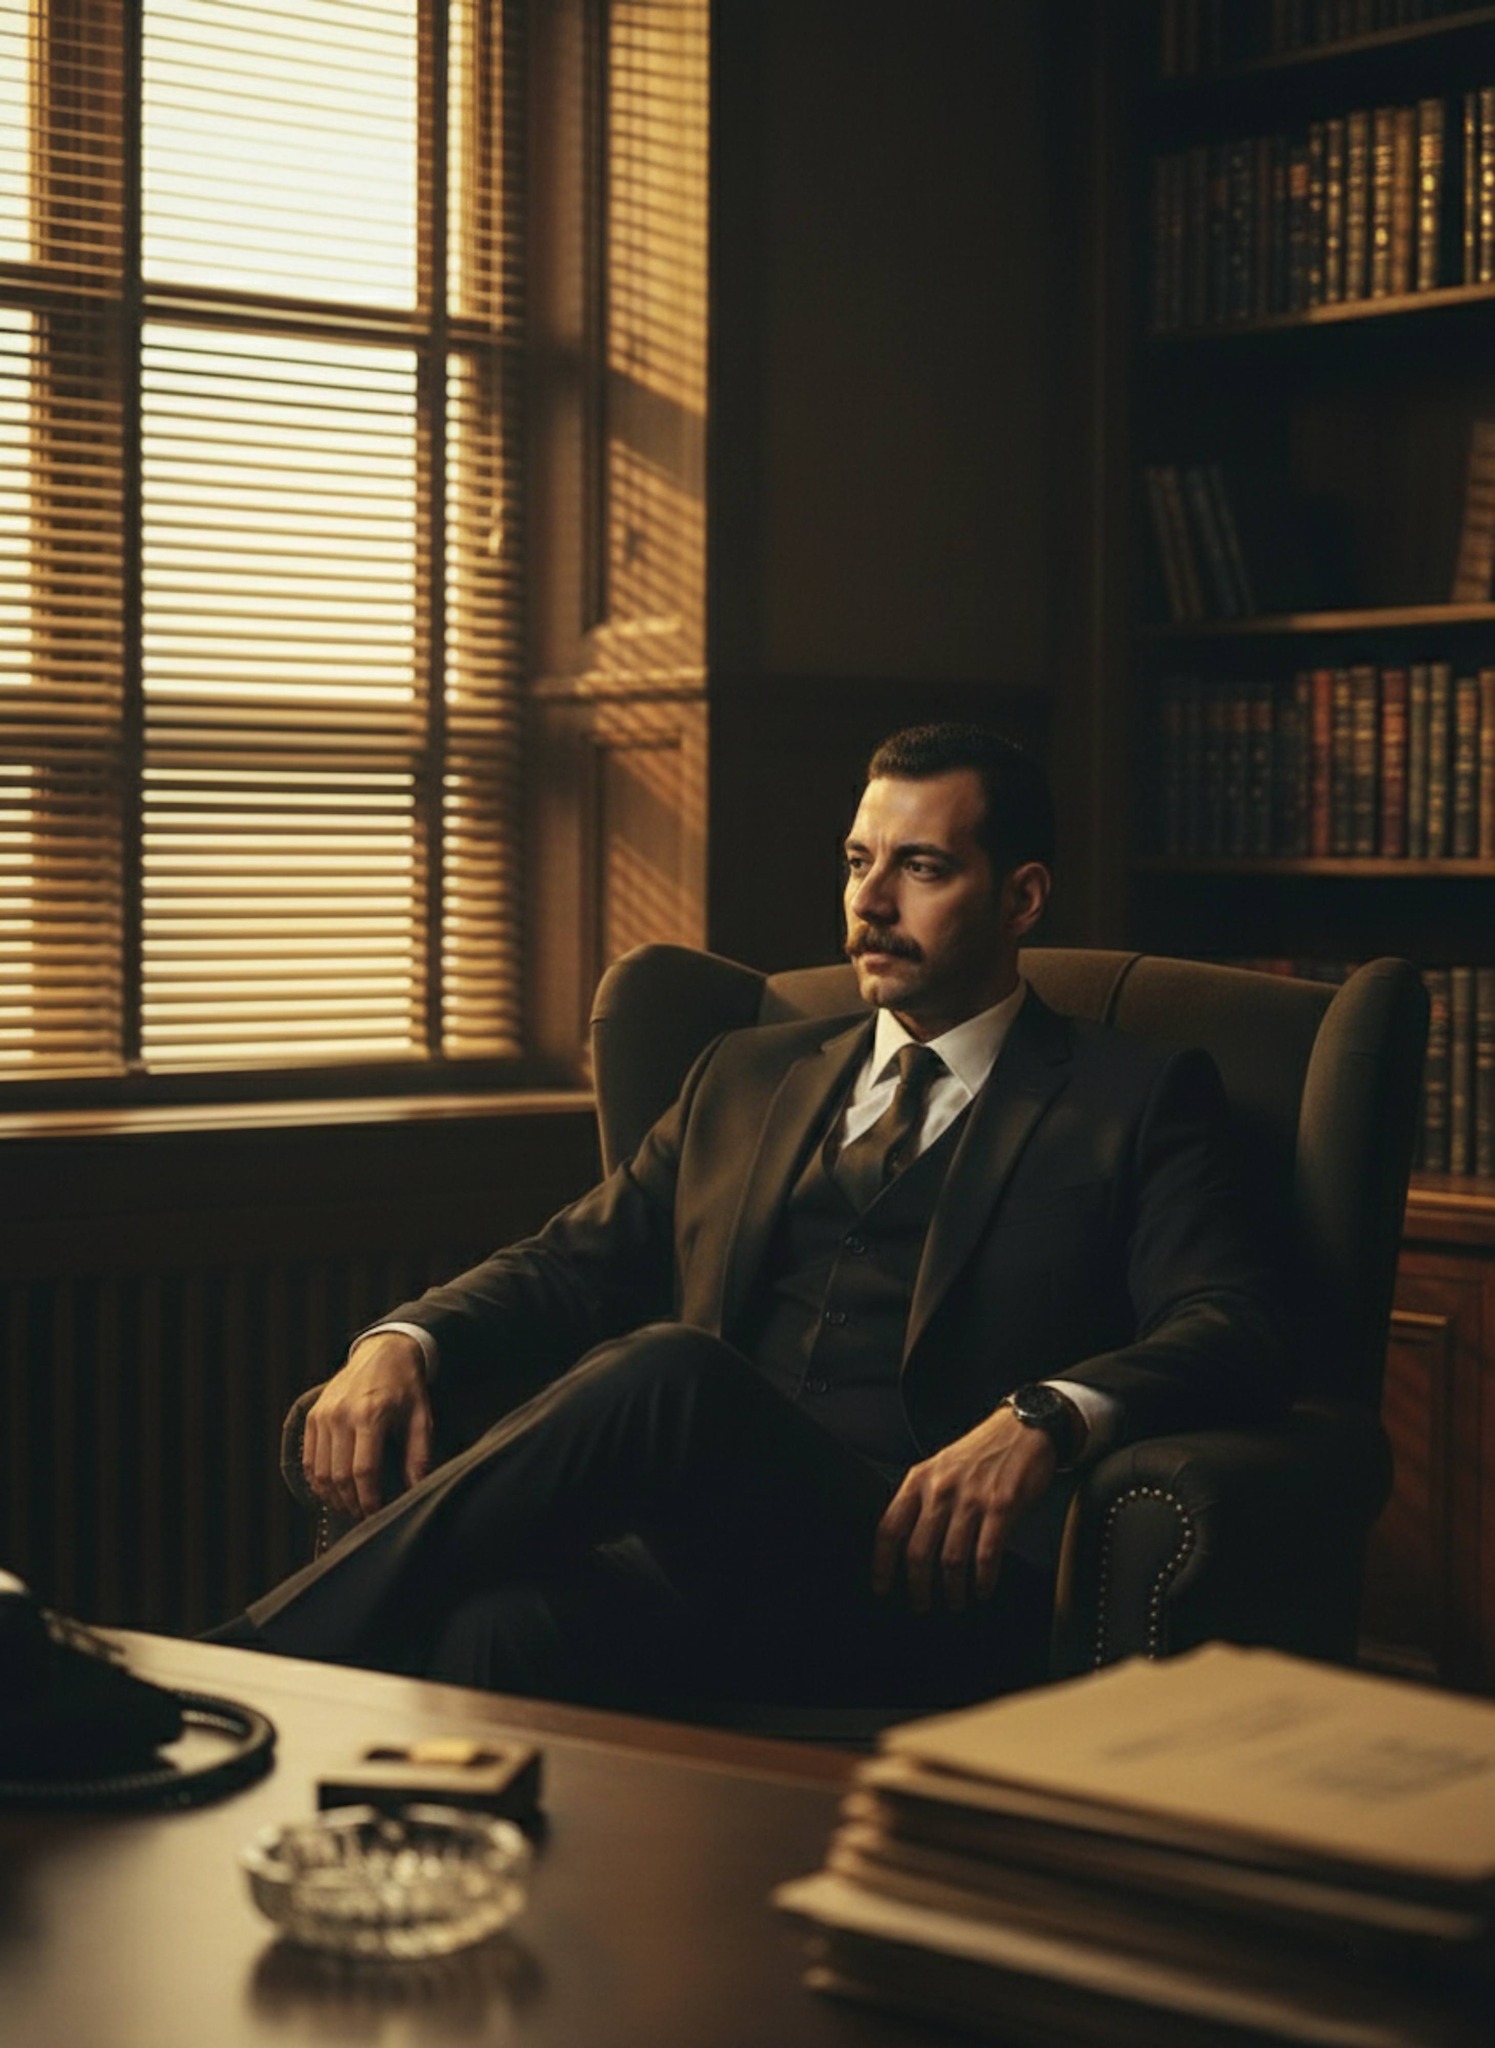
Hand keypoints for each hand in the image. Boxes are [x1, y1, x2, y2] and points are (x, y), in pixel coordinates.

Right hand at [302, 1332, 433, 1521]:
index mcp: (371, 1415)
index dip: (369, 1500)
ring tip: (349, 1507)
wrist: (383, 1352)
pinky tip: (332, 1491)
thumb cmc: (406, 1387)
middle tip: (364, 1516)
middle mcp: (341, 1415)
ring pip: (320, 1471)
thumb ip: (419, 1455)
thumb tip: (415, 1490)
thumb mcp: (422, 1417)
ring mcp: (323, 1415)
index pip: (364, 1471)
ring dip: (333, 1496)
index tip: (377, 1514)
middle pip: (339, 1476)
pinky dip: (317, 1480)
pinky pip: (309, 1459)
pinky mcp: (313, 1416)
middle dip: (351, 1503)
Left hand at [871, 1405, 1058, 1612]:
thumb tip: (904, 1544)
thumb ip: (921, 1499)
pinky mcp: (1001, 1506)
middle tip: (922, 1605)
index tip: (881, 1588)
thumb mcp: (939, 1468)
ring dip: (952, 1589)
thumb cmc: (979, 1453)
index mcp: (919, 1480)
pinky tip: (983, 1588)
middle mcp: (940, 1490)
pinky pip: (986, 1554)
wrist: (1023, 1429)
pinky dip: (983, 1579)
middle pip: (918, 1552)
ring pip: (951, 1558)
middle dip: (918, 1587)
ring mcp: (971, 1499)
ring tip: (955, 1602)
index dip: (882, 1564)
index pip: (889, 1529)